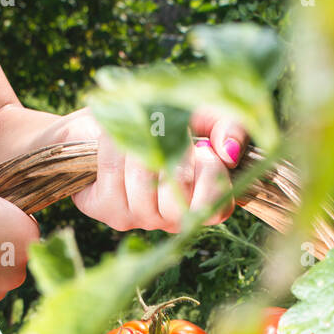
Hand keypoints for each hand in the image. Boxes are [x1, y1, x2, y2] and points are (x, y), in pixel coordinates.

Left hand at [54, 108, 247, 232]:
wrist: (110, 115)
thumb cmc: (163, 116)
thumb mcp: (203, 113)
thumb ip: (227, 126)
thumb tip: (229, 152)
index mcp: (200, 202)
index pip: (217, 208)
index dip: (211, 176)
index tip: (203, 150)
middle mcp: (170, 219)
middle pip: (177, 196)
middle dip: (172, 153)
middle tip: (166, 134)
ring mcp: (136, 218)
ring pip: (143, 180)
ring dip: (141, 142)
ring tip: (140, 130)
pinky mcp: (105, 209)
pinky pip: (113, 169)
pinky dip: (114, 141)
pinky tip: (116, 135)